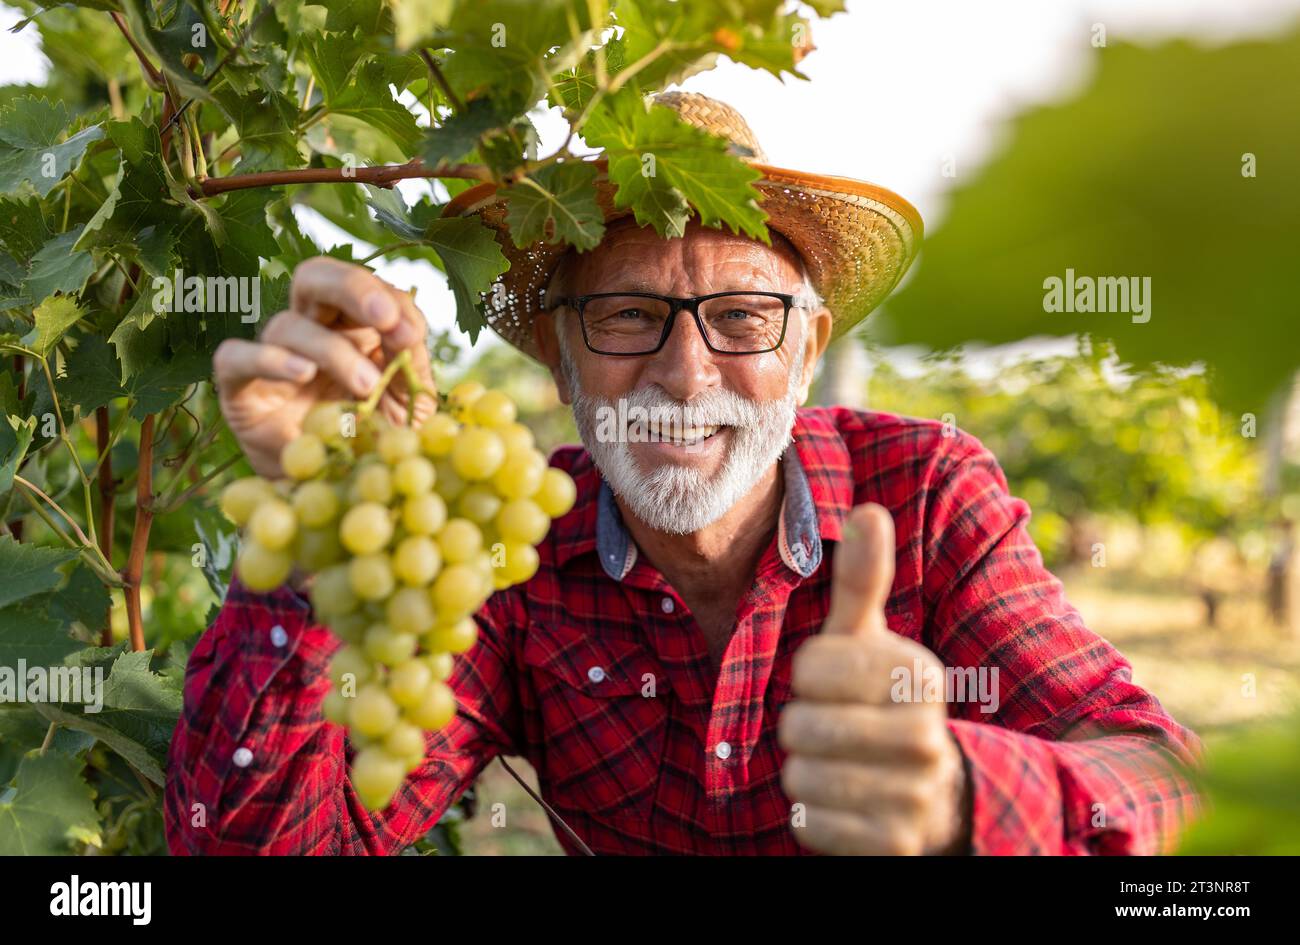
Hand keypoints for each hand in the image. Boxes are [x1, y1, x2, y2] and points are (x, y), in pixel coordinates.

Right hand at [213, 257, 436, 477]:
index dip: (390, 302)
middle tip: (383, 317)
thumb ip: (412, 363)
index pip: (366, 288)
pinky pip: (235, 357)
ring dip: (331, 349)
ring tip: (365, 384)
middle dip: (352, 286)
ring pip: (287, 324)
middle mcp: (311, 332)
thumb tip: (407, 332)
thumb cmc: (375, 439)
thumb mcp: (409, 402)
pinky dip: (266, 358)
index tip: (412, 336)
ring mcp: (273, 358)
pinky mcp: (241, 390)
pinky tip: (302, 374)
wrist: (339, 491)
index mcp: (354, 326)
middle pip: (315, 277)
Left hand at [779, 503, 968, 854]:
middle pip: (799, 724)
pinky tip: (845, 802)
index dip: (808, 673)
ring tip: (839, 762)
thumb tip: (868, 508)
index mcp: (920, 676)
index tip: (832, 679)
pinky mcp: (893, 845)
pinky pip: (809, 822)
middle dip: (802, 726)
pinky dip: (813, 814)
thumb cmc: (881, 701)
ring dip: (804, 770)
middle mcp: (925, 736)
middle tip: (833, 727)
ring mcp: (913, 795)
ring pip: (799, 776)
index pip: (811, 665)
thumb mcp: (870, 641)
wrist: (934, 795)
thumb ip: (863, 581)